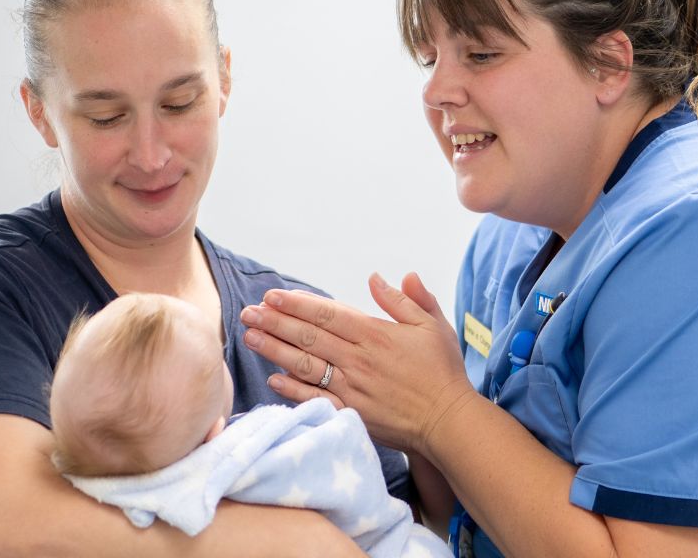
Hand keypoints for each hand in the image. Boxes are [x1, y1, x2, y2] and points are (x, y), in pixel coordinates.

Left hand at [240, 272, 474, 454]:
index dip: (297, 304)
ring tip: (250, 337)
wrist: (449, 421)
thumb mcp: (431, 325)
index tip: (272, 295)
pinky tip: (272, 378)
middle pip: (308, 337)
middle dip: (275, 322)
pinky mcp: (351, 413)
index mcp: (376, 334)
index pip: (327, 314)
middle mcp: (359, 360)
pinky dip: (292, 389)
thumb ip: (405, 299)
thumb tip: (377, 277)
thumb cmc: (443, 371)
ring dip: (275, 350)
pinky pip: (315, 399)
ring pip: (305, 365)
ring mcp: (352, 388)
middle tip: (248, 312)